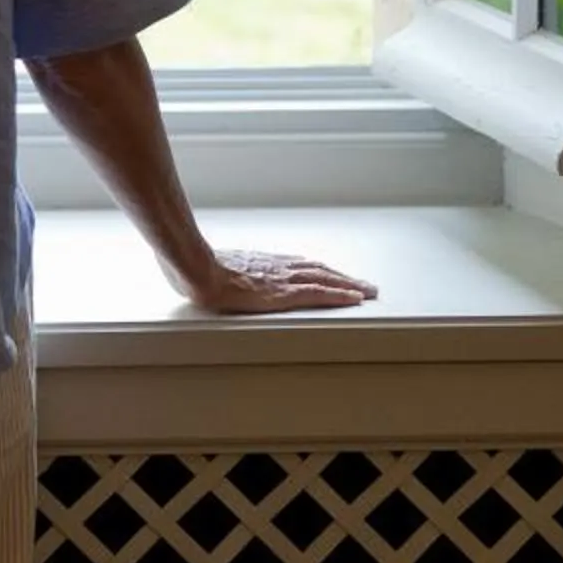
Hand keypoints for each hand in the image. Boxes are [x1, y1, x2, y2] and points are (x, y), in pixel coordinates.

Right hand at [170, 247, 378, 313]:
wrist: (195, 269)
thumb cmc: (197, 269)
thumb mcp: (212, 266)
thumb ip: (222, 270)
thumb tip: (211, 274)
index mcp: (261, 263)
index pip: (299, 265)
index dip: (320, 271)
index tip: (333, 275)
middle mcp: (277, 267)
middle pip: (319, 270)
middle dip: (343, 278)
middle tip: (365, 285)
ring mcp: (283, 279)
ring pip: (325, 279)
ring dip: (349, 285)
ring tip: (367, 291)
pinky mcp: (284, 293)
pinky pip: (319, 293)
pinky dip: (339, 294)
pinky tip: (355, 299)